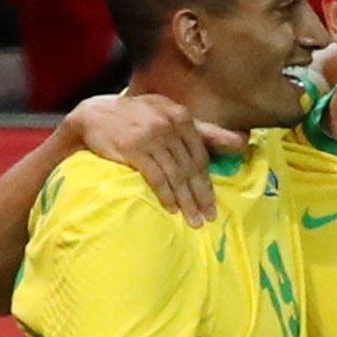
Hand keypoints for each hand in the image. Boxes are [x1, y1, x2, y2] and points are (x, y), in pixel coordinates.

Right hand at [63, 93, 246, 225]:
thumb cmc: (135, 119)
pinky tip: (172, 209)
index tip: (212, 204)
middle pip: (191, 167)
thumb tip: (243, 143)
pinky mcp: (134, 148)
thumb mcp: (168, 115)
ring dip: (186, 201)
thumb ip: (202, 131)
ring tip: (193, 220)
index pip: (200, 155)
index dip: (207, 183)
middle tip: (208, 218)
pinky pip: (156, 177)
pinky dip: (166, 195)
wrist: (93, 115)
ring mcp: (151, 135)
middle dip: (201, 196)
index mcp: (181, 115)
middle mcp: (169, 123)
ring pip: (176, 175)